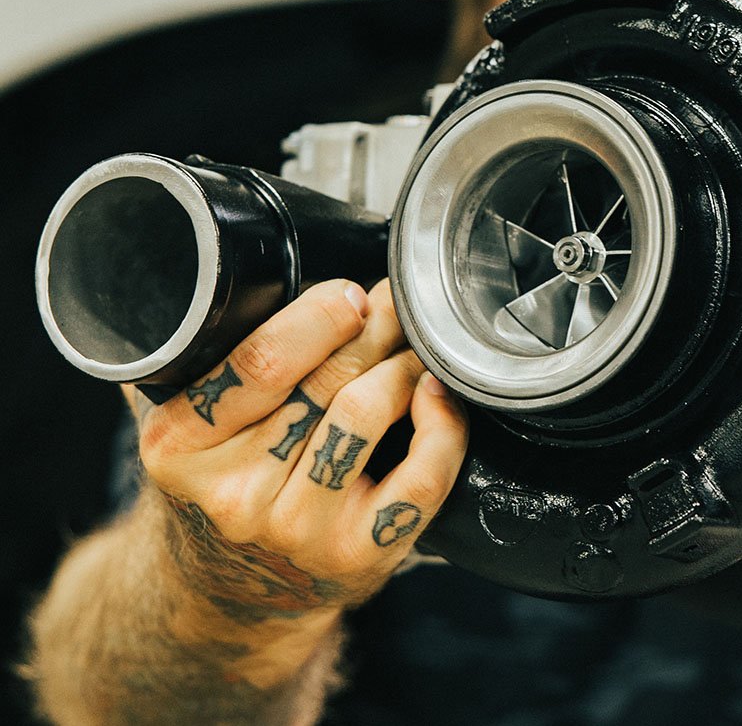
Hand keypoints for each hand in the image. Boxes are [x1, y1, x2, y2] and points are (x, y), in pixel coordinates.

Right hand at [133, 278, 468, 622]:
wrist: (233, 589)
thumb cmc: (222, 482)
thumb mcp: (187, 423)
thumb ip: (208, 357)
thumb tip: (264, 271)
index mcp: (180, 445)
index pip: (262, 361)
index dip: (320, 315)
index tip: (350, 293)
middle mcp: (237, 493)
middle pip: (327, 380)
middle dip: (375, 326)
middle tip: (396, 303)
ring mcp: (300, 529)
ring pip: (369, 414)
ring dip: (405, 365)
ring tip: (413, 345)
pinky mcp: (358, 554)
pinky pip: (421, 477)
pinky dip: (443, 426)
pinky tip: (439, 396)